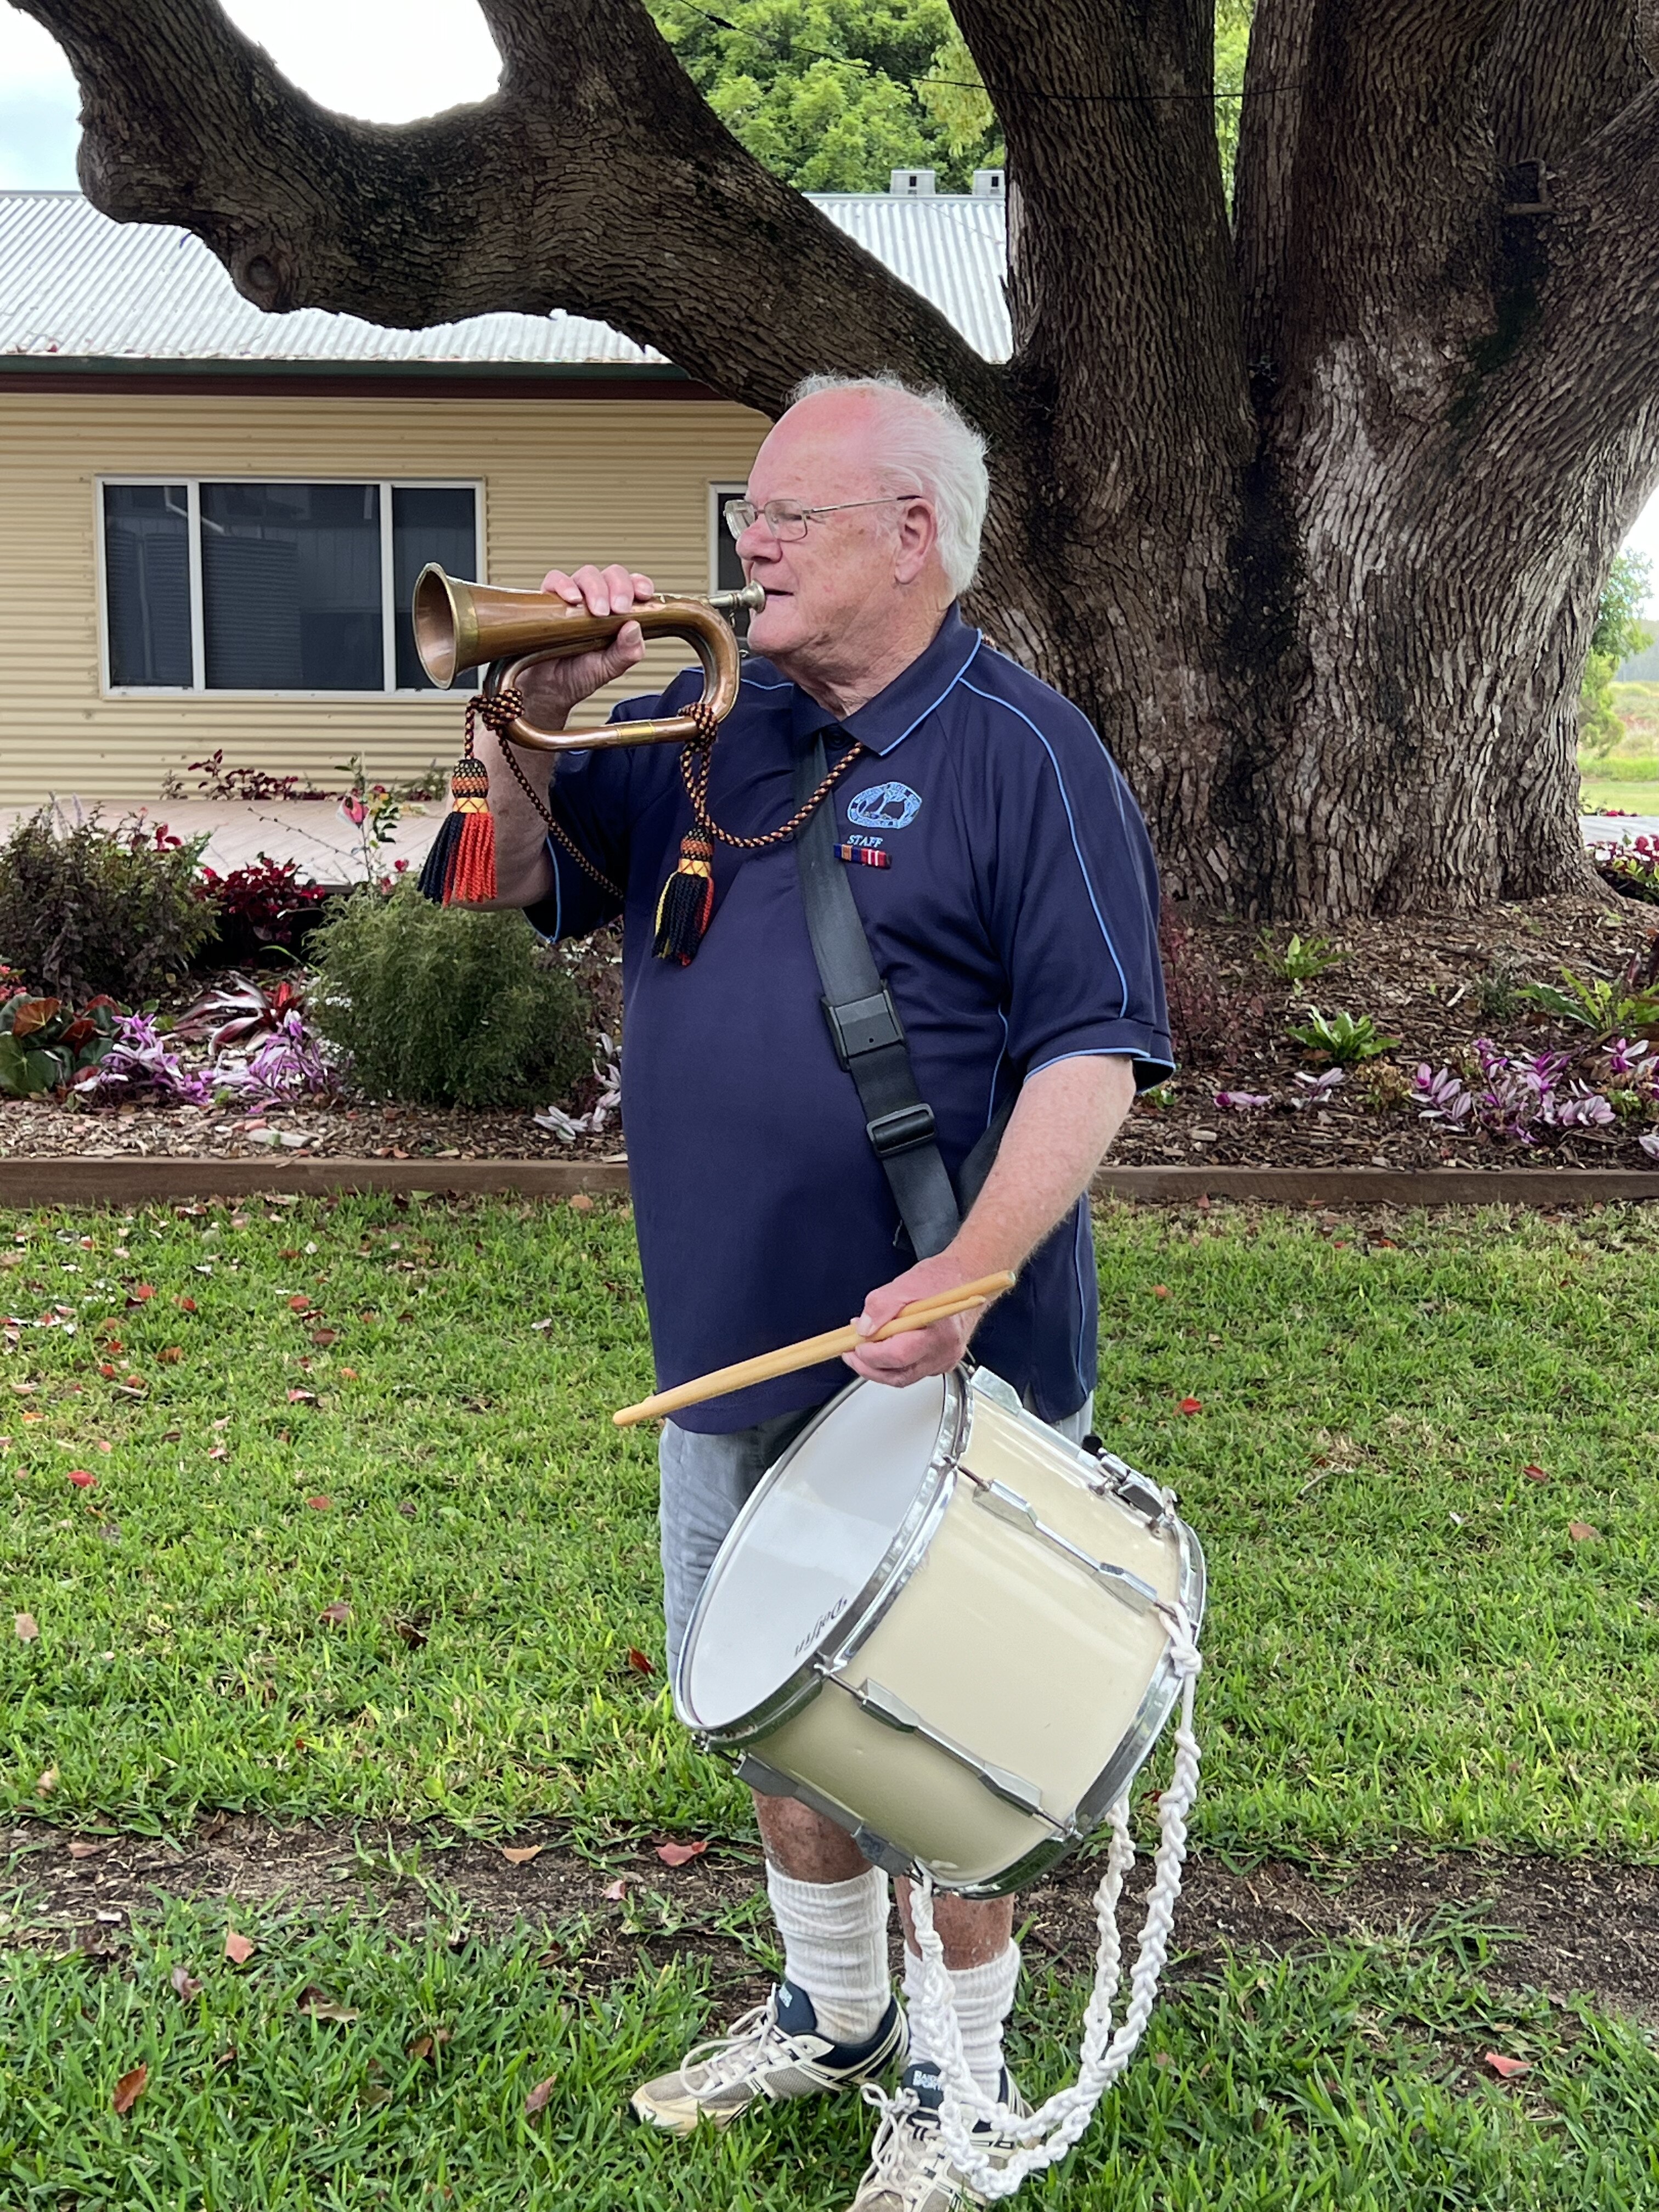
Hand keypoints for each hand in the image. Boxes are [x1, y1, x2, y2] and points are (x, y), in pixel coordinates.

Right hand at [512, 563, 654, 730]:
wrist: (547, 690)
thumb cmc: (578, 676)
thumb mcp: (608, 669)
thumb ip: (626, 652)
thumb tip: (634, 627)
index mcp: (617, 614)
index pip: (632, 587)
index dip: (640, 584)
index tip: (644, 595)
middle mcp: (596, 601)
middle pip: (611, 575)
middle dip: (620, 588)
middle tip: (619, 609)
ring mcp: (573, 599)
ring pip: (587, 575)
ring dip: (596, 588)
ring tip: (598, 612)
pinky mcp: (548, 601)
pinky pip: (554, 580)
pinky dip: (564, 585)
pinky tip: (572, 600)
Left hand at [843, 1251, 998, 1388]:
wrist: (966, 1279)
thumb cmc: (942, 1280)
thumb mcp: (905, 1284)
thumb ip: (881, 1306)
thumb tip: (864, 1327)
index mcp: (939, 1331)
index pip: (899, 1355)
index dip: (872, 1354)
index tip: (855, 1344)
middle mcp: (944, 1351)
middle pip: (900, 1375)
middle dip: (869, 1367)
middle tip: (850, 1353)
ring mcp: (944, 1360)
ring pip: (903, 1377)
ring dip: (878, 1367)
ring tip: (862, 1349)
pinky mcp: (940, 1363)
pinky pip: (911, 1372)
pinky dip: (892, 1365)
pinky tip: (881, 1349)